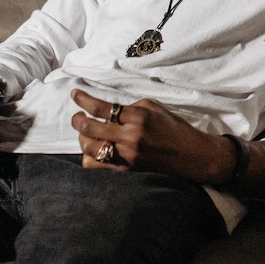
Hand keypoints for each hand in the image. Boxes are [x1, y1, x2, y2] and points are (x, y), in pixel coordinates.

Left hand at [70, 89, 230, 182]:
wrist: (190, 154)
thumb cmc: (174, 128)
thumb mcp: (155, 108)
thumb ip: (130, 107)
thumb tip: (108, 109)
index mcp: (138, 117)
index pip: (102, 107)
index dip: (84, 100)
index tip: (75, 94)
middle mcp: (129, 137)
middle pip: (89, 128)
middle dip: (77, 119)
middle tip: (77, 115)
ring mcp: (126, 155)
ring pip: (88, 148)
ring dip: (82, 138)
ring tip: (86, 132)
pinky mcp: (124, 169)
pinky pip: (96, 164)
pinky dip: (90, 155)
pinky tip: (95, 148)